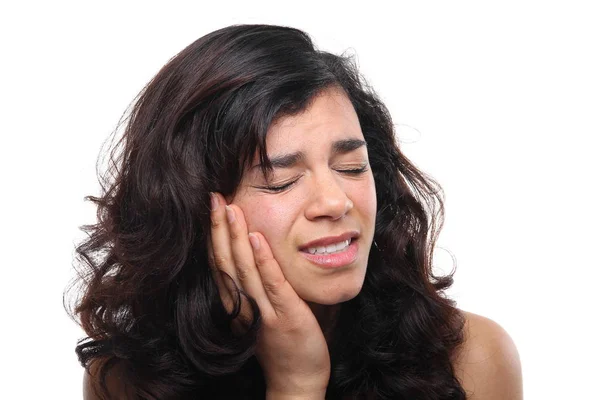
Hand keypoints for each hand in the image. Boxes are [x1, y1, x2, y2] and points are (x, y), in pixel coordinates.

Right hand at [208, 192, 330, 395]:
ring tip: (228, 208)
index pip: (220, 263)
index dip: (213, 234)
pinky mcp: (283, 315)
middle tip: (212, 196)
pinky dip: (262, 260)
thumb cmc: (285, 341)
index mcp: (238, 302)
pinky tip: (257, 238)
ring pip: (242, 269)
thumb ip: (260, 283)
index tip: (211, 206)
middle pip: (224, 261)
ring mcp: (262, 311)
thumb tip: (263, 250)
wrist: (298, 380)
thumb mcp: (266, 309)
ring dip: (235, 237)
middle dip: (217, 227)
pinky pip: (270, 285)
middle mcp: (243, 305)